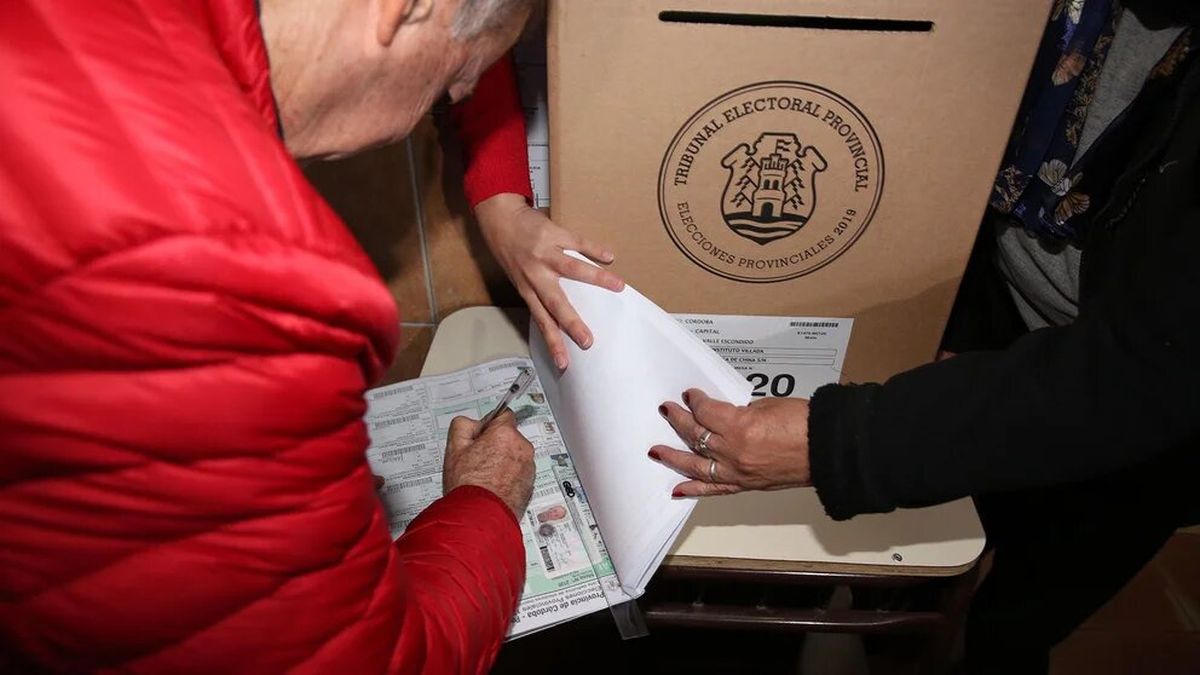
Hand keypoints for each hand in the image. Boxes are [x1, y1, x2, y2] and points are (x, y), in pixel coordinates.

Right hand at [442, 410, 534, 516]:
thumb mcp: (454, 447)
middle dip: (496, 445)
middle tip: (477, 460)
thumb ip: (463, 425)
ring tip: (484, 477)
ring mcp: (529, 468)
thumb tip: (472, 424)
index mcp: (505, 434)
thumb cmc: (468, 484)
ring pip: (515, 457)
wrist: (480, 517)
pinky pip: (519, 474)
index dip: (489, 425)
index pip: (503, 415)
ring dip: (503, 462)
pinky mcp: (530, 485)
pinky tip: (493, 487)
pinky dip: (509, 478)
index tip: (482, 435)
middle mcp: (522, 448)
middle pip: (509, 438)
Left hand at [475, 193, 624, 369]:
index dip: (553, 342)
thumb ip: (538, 293)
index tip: (564, 363)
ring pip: (573, 269)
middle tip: (588, 340)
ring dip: (597, 278)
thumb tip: (560, 314)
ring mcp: (545, 255)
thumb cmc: (510, 251)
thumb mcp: (519, 277)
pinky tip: (609, 256)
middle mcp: (535, 275)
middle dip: (572, 322)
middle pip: (555, 302)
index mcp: (528, 289)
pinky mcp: (553, 234)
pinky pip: (577, 242)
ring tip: (618, 286)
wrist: (500, 218)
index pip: (542, 321)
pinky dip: (594, 249)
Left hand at [649, 389, 811, 496]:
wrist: (826, 450)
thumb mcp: (767, 406)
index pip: (705, 412)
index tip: (691, 395)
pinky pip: (714, 489)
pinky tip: (677, 489)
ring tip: (656, 451)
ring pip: (696, 465)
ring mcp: (737, 471)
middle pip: (695, 435)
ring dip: (674, 457)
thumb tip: (725, 416)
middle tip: (667, 411)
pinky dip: (694, 489)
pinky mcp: (745, 485)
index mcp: (739, 427)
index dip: (695, 401)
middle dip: (678, 421)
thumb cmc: (805, 425)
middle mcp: (733, 452)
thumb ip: (741, 412)